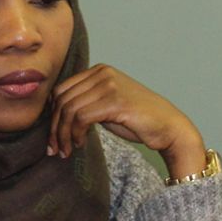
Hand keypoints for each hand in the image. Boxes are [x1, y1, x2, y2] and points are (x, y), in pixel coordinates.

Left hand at [48, 64, 205, 177]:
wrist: (169, 127)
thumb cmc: (138, 120)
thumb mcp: (106, 105)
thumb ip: (86, 103)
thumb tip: (56, 115)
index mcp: (99, 70)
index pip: (61, 90)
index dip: (52, 115)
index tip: (54, 137)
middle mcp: (102, 73)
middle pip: (62, 100)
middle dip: (55, 128)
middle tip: (56, 149)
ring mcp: (109, 85)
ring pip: (69, 110)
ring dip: (64, 135)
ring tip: (68, 150)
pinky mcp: (115, 101)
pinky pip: (81, 118)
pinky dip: (76, 134)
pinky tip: (81, 143)